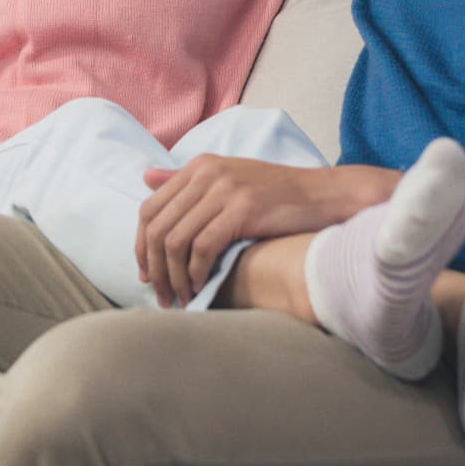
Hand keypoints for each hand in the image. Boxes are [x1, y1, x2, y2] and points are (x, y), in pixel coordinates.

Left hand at [135, 156, 330, 308]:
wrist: (322, 195)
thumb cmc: (276, 194)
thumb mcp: (228, 177)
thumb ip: (185, 180)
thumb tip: (145, 178)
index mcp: (198, 166)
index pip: (149, 209)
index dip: (142, 247)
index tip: (148, 275)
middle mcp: (206, 174)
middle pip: (158, 228)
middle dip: (155, 268)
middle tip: (162, 295)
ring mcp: (224, 189)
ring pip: (176, 241)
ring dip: (174, 277)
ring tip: (181, 298)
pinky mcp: (242, 209)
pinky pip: (203, 248)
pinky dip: (196, 273)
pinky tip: (201, 288)